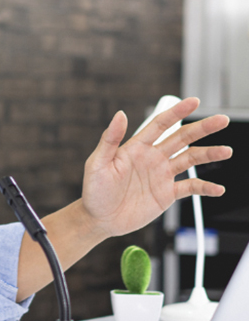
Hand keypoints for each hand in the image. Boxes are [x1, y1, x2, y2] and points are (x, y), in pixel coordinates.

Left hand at [81, 97, 231, 237]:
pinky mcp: (166, 194)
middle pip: (182, 138)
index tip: (193, 101)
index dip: (177, 112)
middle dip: (202, 128)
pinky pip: (190, 188)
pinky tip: (218, 188)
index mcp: (137, 147)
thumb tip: (120, 114)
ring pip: (190, 160)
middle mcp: (153, 158)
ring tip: (226, 151)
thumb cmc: (94, 190)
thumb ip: (109, 140)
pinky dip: (205, 187)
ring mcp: (162, 175)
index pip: (160, 124)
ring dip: (209, 154)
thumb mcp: (97, 164)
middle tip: (221, 120)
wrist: (99, 219)